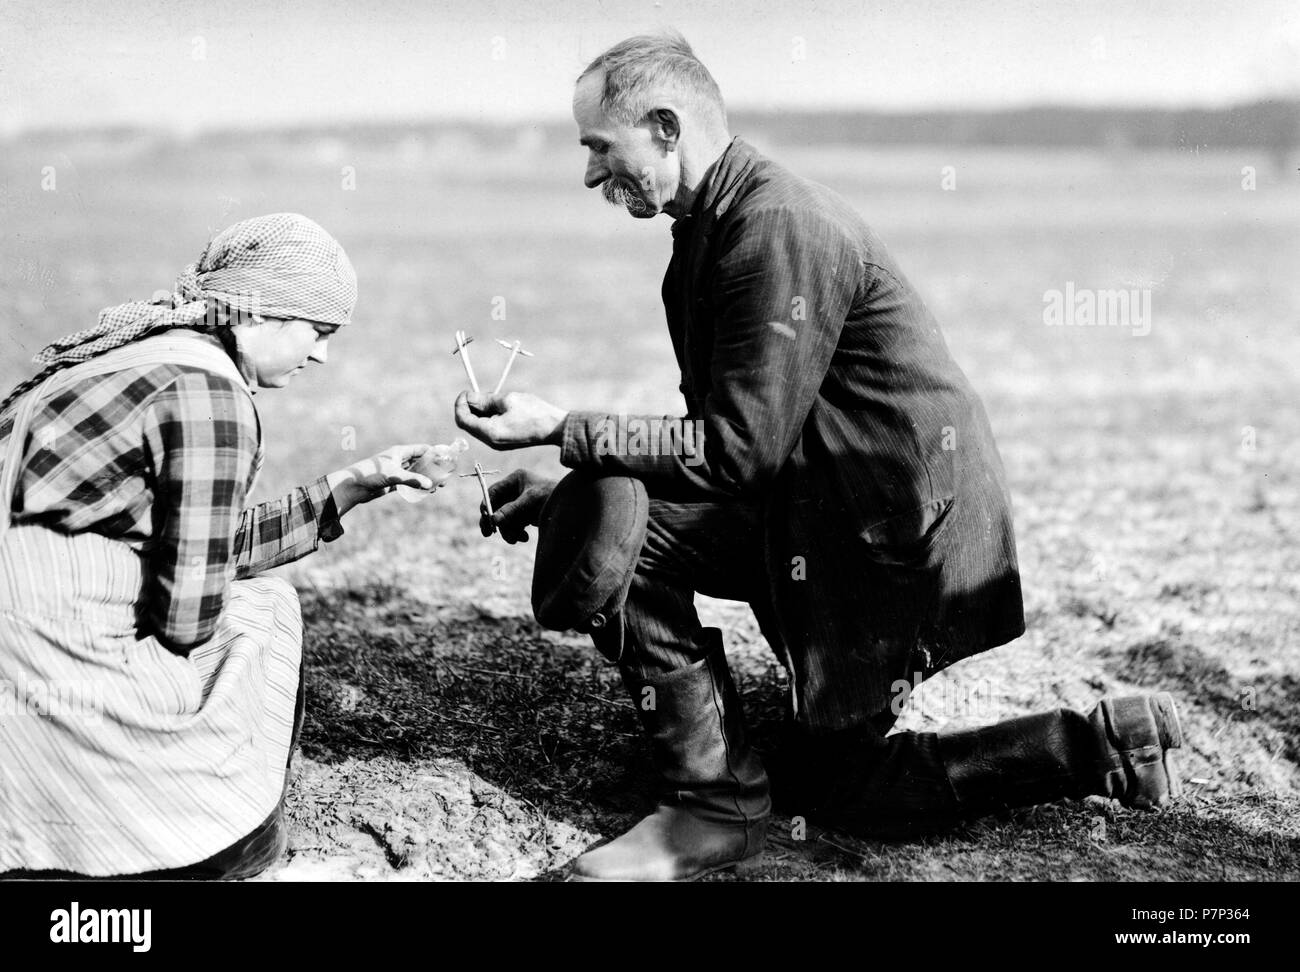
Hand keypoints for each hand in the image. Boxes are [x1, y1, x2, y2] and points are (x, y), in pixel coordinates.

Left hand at [326, 443, 450, 515]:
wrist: (353, 486)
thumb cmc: (370, 475)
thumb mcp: (393, 476)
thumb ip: (412, 480)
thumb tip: (430, 485)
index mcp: (399, 452)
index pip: (422, 449)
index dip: (435, 453)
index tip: (447, 459)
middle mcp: (399, 460)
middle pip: (421, 461)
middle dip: (434, 469)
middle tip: (445, 477)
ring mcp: (397, 471)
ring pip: (417, 473)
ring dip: (427, 478)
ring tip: (439, 487)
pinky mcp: (394, 482)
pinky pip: (410, 482)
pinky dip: (419, 486)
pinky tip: (427, 491)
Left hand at [455, 391, 565, 450]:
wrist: (555, 428)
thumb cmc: (533, 412)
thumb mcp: (507, 400)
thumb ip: (484, 400)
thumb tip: (468, 398)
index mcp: (489, 433)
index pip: (463, 419)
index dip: (460, 404)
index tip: (467, 391)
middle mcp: (491, 442)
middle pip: (468, 424)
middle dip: (469, 407)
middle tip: (478, 392)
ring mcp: (497, 443)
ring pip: (478, 426)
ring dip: (479, 411)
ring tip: (492, 398)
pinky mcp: (504, 441)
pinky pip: (488, 428)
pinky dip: (488, 416)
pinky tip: (499, 406)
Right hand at [482, 468, 556, 542]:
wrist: (573, 508)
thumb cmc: (553, 496)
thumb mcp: (530, 501)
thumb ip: (511, 510)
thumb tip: (493, 521)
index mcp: (516, 479)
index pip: (494, 491)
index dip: (487, 505)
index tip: (486, 518)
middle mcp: (516, 490)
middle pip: (496, 507)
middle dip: (495, 521)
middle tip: (488, 533)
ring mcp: (520, 503)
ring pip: (504, 519)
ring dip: (508, 530)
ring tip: (517, 539)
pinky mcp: (525, 515)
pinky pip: (513, 525)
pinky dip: (516, 532)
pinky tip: (525, 537)